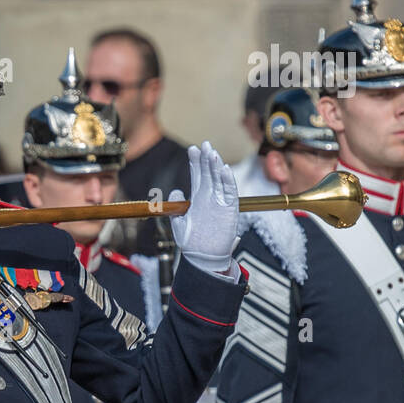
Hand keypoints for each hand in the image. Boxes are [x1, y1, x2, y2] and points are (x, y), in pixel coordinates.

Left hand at [168, 142, 238, 275]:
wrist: (203, 258)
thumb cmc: (191, 243)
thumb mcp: (178, 224)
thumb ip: (175, 207)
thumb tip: (174, 191)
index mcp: (198, 198)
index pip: (197, 175)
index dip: (195, 162)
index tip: (192, 149)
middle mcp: (210, 197)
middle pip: (209, 173)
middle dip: (206, 159)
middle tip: (204, 144)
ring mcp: (220, 202)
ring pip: (219, 179)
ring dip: (216, 166)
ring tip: (212, 153)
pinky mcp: (230, 209)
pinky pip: (230, 192)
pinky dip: (228, 181)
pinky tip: (224, 169)